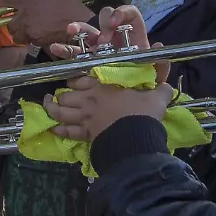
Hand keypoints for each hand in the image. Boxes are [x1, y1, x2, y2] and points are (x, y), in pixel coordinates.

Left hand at [0, 0, 94, 47]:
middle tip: (18, 16)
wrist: (80, 27)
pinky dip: (30, 38)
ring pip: (16, 34)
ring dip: (19, 31)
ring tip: (26, 27)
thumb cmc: (70, 6)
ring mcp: (30, 32)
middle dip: (12, 20)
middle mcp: (24, 18)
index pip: (4, 0)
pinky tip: (37, 33)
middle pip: (8, 22)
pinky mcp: (37, 42)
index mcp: (26, 1)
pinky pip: (28, 41)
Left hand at [44, 69, 172, 142]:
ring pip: (60, 111)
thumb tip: (167, 85)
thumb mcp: (155, 96)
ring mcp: (85, 118)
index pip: (81, 78)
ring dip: (51, 108)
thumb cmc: (143, 113)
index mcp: (103, 86)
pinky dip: (58, 130)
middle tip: (59, 94)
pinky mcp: (85, 134)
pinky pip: (67, 131)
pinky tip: (53, 129)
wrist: (136, 137)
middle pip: (66, 94)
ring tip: (47, 105)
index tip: (73, 81)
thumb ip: (160, 88)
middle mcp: (89, 100)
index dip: (74, 80)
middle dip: (61, 94)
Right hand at [49, 5, 167, 80]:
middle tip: (100, 41)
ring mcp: (99, 48)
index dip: (122, 13)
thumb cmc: (142, 91)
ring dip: (79, 28)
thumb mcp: (154, 81)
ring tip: (71, 30)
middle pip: (106, 18)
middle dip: (101, 24)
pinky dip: (64, 48)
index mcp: (133, 40)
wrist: (126, 109)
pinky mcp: (86, 61)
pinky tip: (55, 48)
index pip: (130, 16)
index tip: (114, 23)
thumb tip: (158, 46)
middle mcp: (115, 40)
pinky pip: (74, 51)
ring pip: (88, 31)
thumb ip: (159, 67)